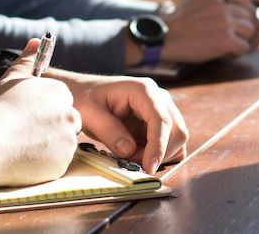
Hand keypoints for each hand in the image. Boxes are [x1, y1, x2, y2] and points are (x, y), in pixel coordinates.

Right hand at [0, 39, 81, 186]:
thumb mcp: (10, 79)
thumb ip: (27, 60)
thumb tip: (36, 41)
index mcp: (59, 92)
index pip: (61, 101)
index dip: (43, 109)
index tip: (27, 116)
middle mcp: (69, 115)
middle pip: (66, 122)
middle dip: (50, 128)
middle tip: (24, 133)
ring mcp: (68, 141)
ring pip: (62, 144)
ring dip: (47, 146)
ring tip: (20, 146)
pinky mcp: (62, 165)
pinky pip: (56, 164)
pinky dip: (43, 164)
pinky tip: (23, 159)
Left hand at [46, 72, 188, 174]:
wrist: (82, 92)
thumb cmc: (83, 98)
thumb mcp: (89, 113)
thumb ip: (109, 130)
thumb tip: (129, 150)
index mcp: (143, 90)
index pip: (161, 120)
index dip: (158, 146)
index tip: (148, 167)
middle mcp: (158, 97)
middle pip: (176, 130)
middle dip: (159, 153)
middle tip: (132, 163)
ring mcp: (161, 109)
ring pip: (176, 138)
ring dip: (158, 155)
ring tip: (130, 157)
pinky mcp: (158, 122)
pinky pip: (169, 142)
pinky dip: (159, 154)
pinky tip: (138, 155)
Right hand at [160, 0, 258, 62]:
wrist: (164, 38)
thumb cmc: (177, 23)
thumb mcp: (195, 0)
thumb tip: (233, 8)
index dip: (244, 4)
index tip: (236, 15)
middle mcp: (223, 5)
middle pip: (249, 14)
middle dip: (244, 26)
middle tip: (234, 36)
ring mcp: (225, 22)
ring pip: (250, 30)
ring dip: (243, 40)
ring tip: (229, 46)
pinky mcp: (226, 40)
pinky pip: (244, 47)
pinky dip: (237, 53)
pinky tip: (225, 54)